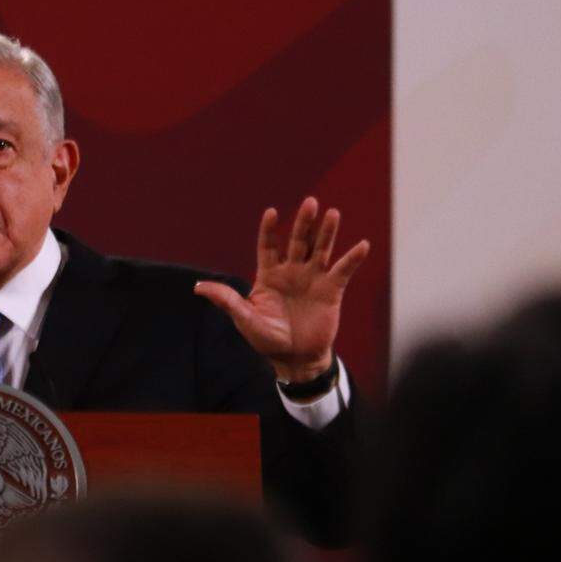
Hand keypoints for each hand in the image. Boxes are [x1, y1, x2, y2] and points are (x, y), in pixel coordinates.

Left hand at [194, 197, 368, 381]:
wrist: (295, 359)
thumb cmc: (267, 339)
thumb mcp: (245, 319)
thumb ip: (227, 300)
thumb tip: (198, 287)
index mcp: (269, 275)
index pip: (269, 246)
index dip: (270, 230)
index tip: (272, 212)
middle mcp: (292, 271)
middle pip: (298, 241)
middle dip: (303, 222)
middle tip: (310, 202)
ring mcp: (313, 278)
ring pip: (321, 249)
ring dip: (327, 232)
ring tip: (332, 213)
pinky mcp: (331, 290)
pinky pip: (343, 270)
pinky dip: (352, 258)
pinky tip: (362, 245)